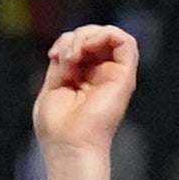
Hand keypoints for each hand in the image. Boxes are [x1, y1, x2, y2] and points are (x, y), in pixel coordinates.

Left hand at [33, 19, 139, 156]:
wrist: (70, 145)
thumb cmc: (58, 127)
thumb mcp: (53, 87)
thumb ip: (61, 63)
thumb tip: (68, 44)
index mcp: (84, 76)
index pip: (81, 43)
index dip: (65, 42)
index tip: (53, 56)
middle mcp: (102, 73)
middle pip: (94, 35)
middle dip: (73, 38)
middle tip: (63, 58)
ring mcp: (115, 74)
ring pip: (110, 34)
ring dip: (86, 36)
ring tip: (73, 56)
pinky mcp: (126, 76)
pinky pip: (126, 41)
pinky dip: (104, 36)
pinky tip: (86, 50)